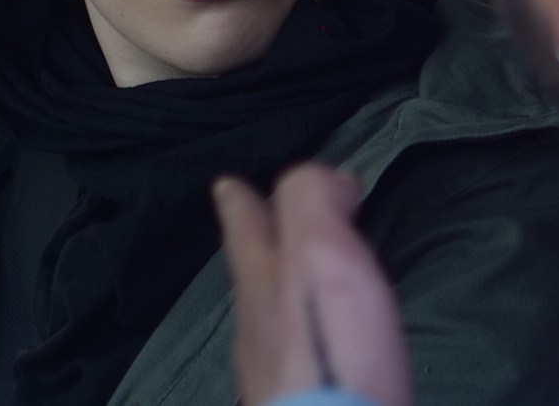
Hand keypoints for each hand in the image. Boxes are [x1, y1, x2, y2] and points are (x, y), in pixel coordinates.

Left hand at [214, 163, 412, 405]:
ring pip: (262, 312)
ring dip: (272, 281)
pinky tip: (307, 344)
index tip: (227, 183)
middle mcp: (257, 327)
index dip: (241, 203)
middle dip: (249, 240)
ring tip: (284, 271)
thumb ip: (314, 204)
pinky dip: (291, 327)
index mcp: (266, 282)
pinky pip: (284, 351)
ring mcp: (270, 377)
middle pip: (248, 271)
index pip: (246, 227)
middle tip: (247, 216)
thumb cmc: (332, 354)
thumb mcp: (323, 254)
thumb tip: (331, 180)